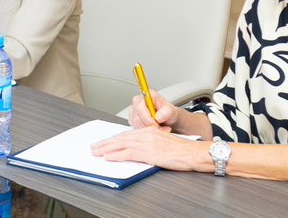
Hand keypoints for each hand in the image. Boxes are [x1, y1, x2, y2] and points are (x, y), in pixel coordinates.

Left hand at [90, 126, 205, 171]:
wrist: (193, 152)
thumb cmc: (182, 150)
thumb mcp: (163, 142)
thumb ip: (150, 143)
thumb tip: (138, 149)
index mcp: (149, 131)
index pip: (126, 135)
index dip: (113, 139)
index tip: (104, 143)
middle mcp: (146, 135)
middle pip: (121, 138)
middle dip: (106, 143)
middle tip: (94, 147)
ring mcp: (147, 143)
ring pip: (122, 144)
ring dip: (106, 149)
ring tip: (96, 152)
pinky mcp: (149, 152)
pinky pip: (129, 153)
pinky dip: (116, 155)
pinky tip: (108, 157)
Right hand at [127, 91, 174, 131]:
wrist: (168, 118)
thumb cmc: (168, 112)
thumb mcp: (171, 110)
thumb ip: (166, 112)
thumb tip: (157, 117)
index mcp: (146, 96)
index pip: (140, 107)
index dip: (147, 118)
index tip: (156, 124)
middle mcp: (137, 103)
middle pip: (137, 118)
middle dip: (149, 126)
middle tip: (160, 129)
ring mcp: (134, 112)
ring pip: (136, 125)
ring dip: (148, 130)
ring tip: (160, 129)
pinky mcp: (133, 121)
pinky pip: (136, 129)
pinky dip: (146, 132)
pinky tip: (154, 130)